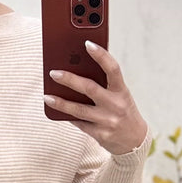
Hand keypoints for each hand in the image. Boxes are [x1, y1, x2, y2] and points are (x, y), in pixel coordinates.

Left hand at [45, 41, 147, 155]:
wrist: (135, 140)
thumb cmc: (123, 110)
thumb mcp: (120, 95)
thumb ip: (104, 83)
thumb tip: (77, 68)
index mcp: (122, 91)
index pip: (112, 69)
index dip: (101, 55)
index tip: (87, 43)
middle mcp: (116, 105)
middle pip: (90, 89)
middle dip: (70, 79)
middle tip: (53, 73)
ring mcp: (107, 121)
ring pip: (79, 110)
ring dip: (61, 103)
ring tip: (46, 96)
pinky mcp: (100, 135)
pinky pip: (79, 123)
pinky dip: (67, 116)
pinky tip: (56, 110)